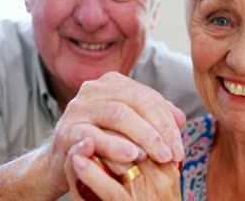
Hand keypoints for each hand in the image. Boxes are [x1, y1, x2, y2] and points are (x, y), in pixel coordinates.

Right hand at [42, 72, 185, 193]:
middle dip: (158, 130)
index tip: (180, 147)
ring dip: (142, 136)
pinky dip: (114, 146)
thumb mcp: (130, 129)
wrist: (64, 161)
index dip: (168, 122)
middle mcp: (93, 89)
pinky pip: (94, 135)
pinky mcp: (66, 130)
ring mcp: (78, 108)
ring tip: (158, 156)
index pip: (148, 97)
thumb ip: (154, 119)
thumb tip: (180, 119)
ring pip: (117, 114)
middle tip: (172, 154)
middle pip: (135, 102)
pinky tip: (132, 157)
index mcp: (112, 83)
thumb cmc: (102, 142)